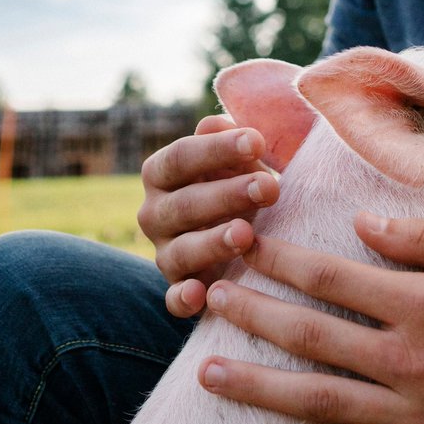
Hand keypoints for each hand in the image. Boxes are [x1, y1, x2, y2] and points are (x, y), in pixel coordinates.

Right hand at [139, 117, 279, 317]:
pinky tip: (201, 295)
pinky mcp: (178, 290)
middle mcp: (154, 213)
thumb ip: (230, 140)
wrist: (240, 233)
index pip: (181, 157)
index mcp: (162, 172)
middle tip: (269, 188)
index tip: (257, 141)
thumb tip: (219, 123)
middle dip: (228, 195)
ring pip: (181, 250)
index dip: (217, 149)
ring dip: (213, 243)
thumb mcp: (238, 158)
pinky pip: (173, 299)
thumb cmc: (239, 182)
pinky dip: (183, 299)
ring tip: (246, 234)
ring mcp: (164, 254)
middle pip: (185, 203)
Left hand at [197, 213, 423, 423]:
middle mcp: (413, 361)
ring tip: (205, 375)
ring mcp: (422, 420)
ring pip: (320, 404)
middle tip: (205, 300)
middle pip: (311, 336)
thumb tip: (364, 224)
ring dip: (258, 389)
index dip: (280, 261)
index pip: (333, 276)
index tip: (243, 246)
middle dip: (251, 315)